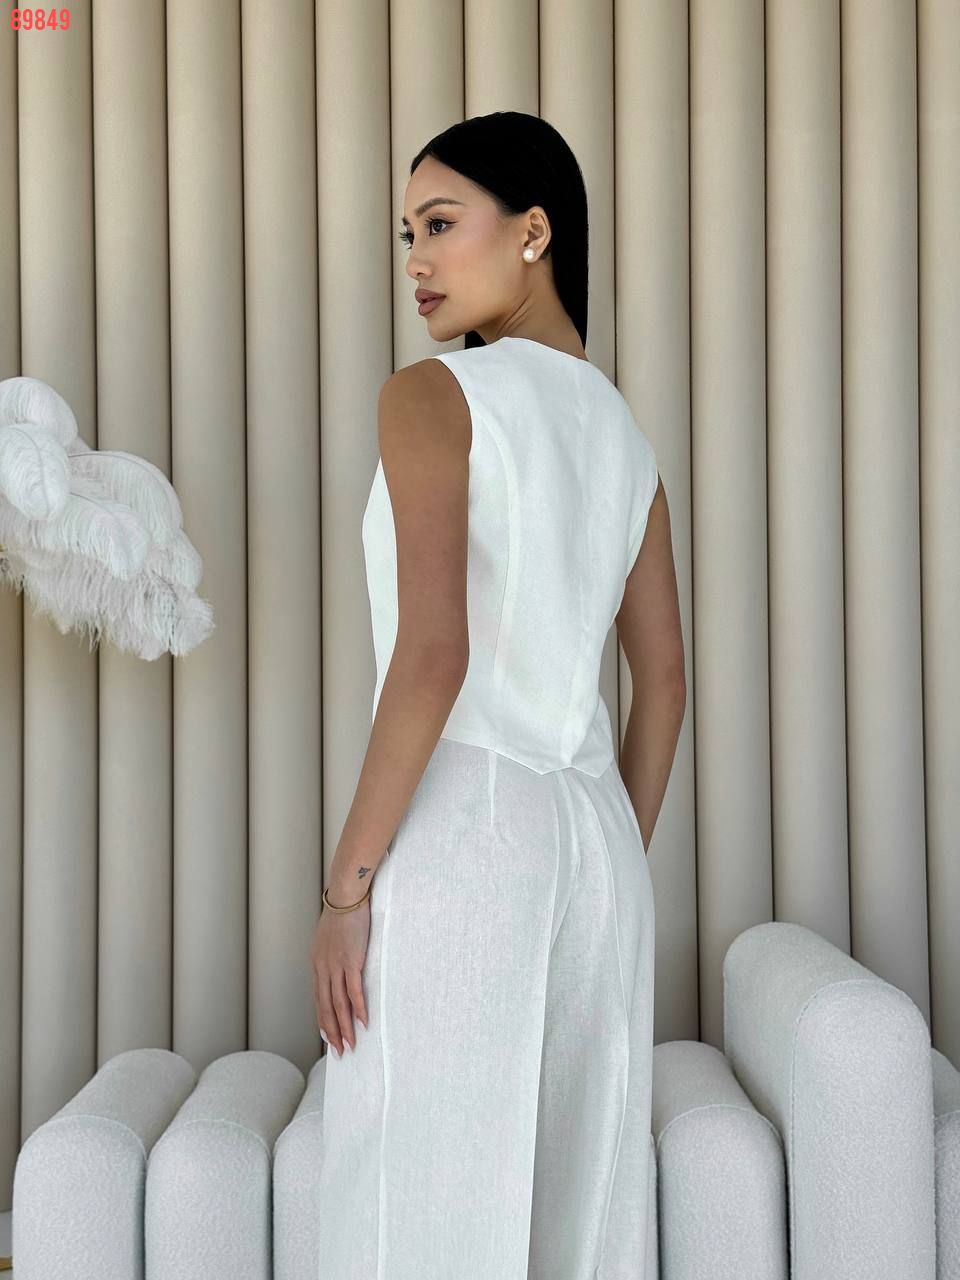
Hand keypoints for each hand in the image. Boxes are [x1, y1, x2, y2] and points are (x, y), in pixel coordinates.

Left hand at [310, 896, 370, 1054]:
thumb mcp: (331, 939)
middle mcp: (323, 969)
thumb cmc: (342, 914)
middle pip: (326, 1008)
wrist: (347, 896)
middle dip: (333, 1032)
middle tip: (340, 1051)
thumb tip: (340, 966)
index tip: (329, 1037)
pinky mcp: (351, 961)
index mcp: (317, 964)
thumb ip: (332, 955)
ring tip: (351, 1044)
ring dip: (345, 1027)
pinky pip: (354, 991)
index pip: (318, 1000)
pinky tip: (363, 1022)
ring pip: (338, 1004)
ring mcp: (336, 966)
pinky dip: (359, 1009)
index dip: (324, 1021)